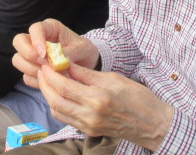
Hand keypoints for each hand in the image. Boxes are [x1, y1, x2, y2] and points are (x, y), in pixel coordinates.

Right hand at [12, 19, 97, 88]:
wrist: (86, 63)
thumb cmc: (84, 50)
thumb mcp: (83, 49)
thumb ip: (71, 52)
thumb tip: (59, 59)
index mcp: (49, 28)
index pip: (35, 29)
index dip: (36, 41)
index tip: (44, 54)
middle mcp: (37, 39)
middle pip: (18, 41)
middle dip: (28, 55)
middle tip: (44, 65)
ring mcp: (32, 54)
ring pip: (18, 59)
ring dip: (31, 69)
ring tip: (50, 75)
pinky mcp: (32, 69)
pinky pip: (25, 76)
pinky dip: (36, 81)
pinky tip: (49, 82)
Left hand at [38, 63, 173, 151]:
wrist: (153, 123)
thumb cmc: (137, 97)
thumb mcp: (112, 78)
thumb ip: (86, 73)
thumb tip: (65, 64)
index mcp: (97, 98)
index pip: (63, 87)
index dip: (50, 74)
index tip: (46, 64)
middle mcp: (90, 115)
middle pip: (55, 100)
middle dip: (45, 84)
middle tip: (42, 71)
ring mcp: (89, 126)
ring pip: (58, 111)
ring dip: (49, 96)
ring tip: (48, 81)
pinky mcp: (89, 132)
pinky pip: (66, 119)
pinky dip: (58, 106)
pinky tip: (58, 95)